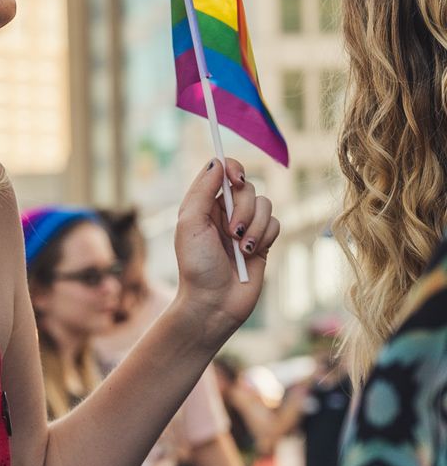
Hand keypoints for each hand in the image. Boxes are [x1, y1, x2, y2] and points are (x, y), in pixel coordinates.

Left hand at [173, 158, 278, 344]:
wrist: (214, 304)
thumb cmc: (196, 266)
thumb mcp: (190, 224)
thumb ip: (202, 191)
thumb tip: (218, 161)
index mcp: (204, 204)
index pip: (222, 171)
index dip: (232, 169)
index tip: (235, 179)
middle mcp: (225, 212)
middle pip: (248, 187)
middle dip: (243, 208)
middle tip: (231, 232)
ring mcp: (245, 226)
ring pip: (265, 204)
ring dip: (254, 226)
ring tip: (241, 248)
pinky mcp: (262, 242)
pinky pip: (276, 224)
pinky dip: (265, 236)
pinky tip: (251, 254)